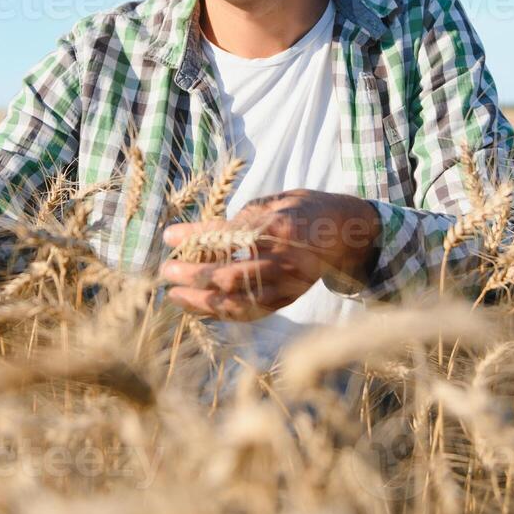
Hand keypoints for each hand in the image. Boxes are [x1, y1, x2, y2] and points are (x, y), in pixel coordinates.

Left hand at [158, 190, 380, 320]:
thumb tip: (205, 233)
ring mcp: (289, 285)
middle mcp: (286, 260)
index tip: (168, 236)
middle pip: (232, 274)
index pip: (229, 235)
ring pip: (240, 301)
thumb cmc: (305, 210)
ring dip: (202, 301)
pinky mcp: (288, 300)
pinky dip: (222, 313)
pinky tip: (198, 307)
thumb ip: (244, 217)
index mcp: (282, 227)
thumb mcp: (277, 200)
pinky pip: (251, 312)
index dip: (196, 236)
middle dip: (194, 275)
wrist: (346, 233)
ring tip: (175, 295)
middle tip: (167, 270)